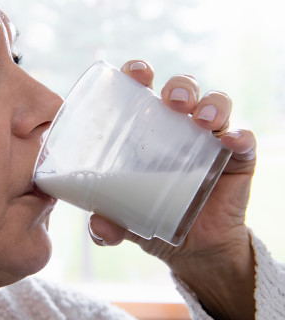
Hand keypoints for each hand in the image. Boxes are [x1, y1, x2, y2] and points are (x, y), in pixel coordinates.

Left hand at [88, 60, 256, 319]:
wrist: (193, 246)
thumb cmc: (152, 217)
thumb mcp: (124, 220)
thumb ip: (106, 226)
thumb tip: (99, 227)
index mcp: (146, 130)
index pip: (142, 90)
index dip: (138, 73)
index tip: (136, 73)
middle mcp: (179, 127)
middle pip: (182, 90)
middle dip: (179, 87)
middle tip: (172, 102)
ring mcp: (209, 139)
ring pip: (216, 105)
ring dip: (212, 104)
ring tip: (203, 120)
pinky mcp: (236, 158)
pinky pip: (244, 140)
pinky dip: (240, 136)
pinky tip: (231, 142)